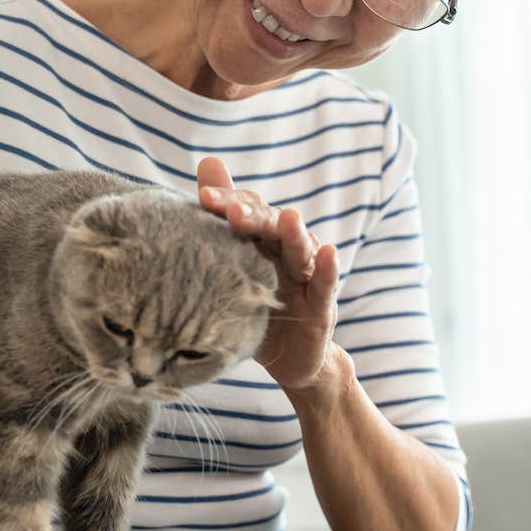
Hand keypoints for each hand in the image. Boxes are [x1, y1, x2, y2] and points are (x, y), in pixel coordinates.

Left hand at [197, 157, 339, 392]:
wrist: (289, 358)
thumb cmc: (254, 308)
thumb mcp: (231, 271)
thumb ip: (218, 227)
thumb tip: (202, 171)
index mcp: (259, 239)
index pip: (247, 209)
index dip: (228, 200)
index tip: (203, 197)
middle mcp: (284, 251)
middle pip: (271, 225)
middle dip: (254, 215)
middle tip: (234, 210)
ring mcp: (305, 276)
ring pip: (300, 250)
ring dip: (294, 234)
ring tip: (289, 219)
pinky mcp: (321, 307)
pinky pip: (324, 286)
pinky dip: (327, 269)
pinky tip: (328, 254)